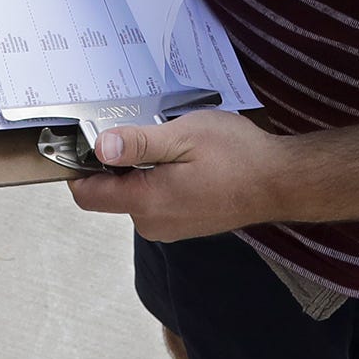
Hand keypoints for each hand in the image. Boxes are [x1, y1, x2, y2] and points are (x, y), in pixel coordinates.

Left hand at [66, 110, 297, 241]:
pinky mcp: (184, 224)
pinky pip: (156, 201)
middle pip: (111, 192)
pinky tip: (189, 161)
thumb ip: (138, 144)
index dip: (79, 167)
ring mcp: (169, 227)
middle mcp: (153, 223)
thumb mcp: (184, 136)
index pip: (87, 194)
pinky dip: (162, 179)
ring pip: (135, 194)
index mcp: (147, 202)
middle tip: (149, 131)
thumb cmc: (238, 156)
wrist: (280, 182)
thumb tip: (100, 147)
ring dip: (144, 170)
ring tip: (177, 145)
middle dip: (119, 162)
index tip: (86, 140)